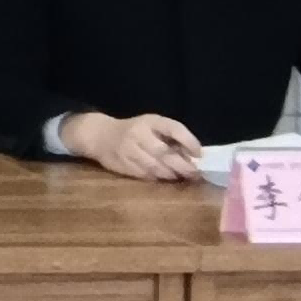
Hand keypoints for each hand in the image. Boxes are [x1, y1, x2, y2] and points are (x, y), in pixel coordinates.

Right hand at [63, 111, 203, 181]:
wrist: (100, 135)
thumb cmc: (134, 130)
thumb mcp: (152, 126)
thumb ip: (171, 138)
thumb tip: (193, 156)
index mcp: (150, 121)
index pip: (174, 128)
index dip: (189, 141)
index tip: (199, 154)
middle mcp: (138, 134)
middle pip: (164, 153)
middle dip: (182, 165)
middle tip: (195, 174)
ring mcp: (128, 150)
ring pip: (155, 167)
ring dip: (171, 174)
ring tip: (181, 178)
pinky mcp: (122, 164)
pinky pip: (144, 175)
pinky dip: (157, 178)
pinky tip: (164, 179)